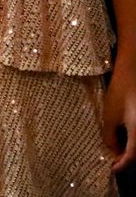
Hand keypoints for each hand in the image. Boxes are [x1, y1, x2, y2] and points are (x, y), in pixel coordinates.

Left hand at [104, 56, 135, 170]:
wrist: (134, 73)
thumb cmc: (119, 92)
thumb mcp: (109, 115)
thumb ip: (110, 136)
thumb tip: (113, 151)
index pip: (132, 156)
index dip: (122, 164)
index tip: (113, 169)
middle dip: (128, 158)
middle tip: (116, 159)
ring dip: (132, 149)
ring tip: (119, 148)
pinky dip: (134, 139)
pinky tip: (126, 136)